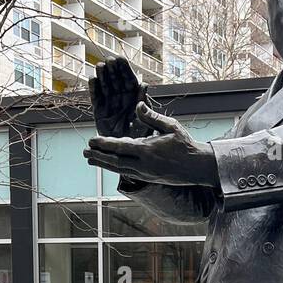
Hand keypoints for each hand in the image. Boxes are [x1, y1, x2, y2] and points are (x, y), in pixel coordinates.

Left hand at [84, 102, 219, 186]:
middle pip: (115, 162)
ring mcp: (145, 174)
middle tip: (84, 153)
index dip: (105, 144)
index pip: (121, 146)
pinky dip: (115, 168)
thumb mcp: (171, 127)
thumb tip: (137, 104)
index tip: (92, 140)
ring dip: (103, 164)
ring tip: (90, 160)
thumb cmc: (185, 144)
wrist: (198, 167)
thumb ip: (152, 117)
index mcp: (148, 150)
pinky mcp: (148, 178)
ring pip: (119, 169)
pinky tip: (108, 165)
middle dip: (98, 157)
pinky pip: (127, 173)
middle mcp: (144, 164)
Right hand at [88, 57, 152, 138]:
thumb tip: (144, 85)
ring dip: (103, 76)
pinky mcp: (99, 113)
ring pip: (106, 88)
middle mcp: (122, 101)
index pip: (130, 82)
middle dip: (113, 71)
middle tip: (109, 60)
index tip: (120, 59)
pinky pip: (96, 99)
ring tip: (100, 66)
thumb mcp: (145, 122)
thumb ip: (145, 105)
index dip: (125, 70)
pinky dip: (94, 89)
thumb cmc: (139, 140)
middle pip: (117, 82)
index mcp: (134, 101)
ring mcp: (110, 106)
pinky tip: (92, 79)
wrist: (126, 155)